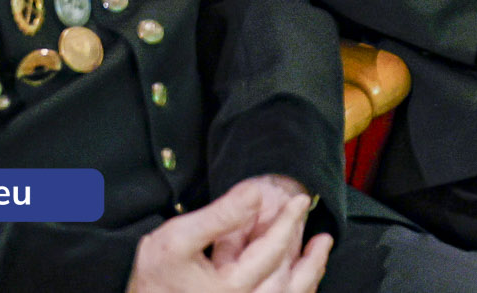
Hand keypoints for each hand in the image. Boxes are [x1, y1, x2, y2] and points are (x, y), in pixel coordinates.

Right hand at [128, 179, 330, 292]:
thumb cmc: (152, 280)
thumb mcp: (177, 239)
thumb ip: (219, 216)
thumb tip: (255, 194)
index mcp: (231, 290)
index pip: (271, 251)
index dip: (287, 222)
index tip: (300, 201)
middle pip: (290, 286)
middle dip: (311, 261)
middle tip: (324, 238)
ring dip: (306, 280)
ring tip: (319, 258)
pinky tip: (296, 284)